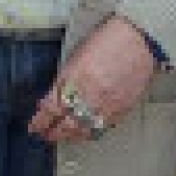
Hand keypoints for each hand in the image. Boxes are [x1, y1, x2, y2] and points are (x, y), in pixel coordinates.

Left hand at [31, 14, 156, 145]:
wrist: (141, 39)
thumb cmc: (109, 39)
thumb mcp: (78, 55)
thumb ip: (65, 79)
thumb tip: (53, 98)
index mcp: (76, 78)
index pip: (51, 108)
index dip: (40, 120)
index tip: (34, 126)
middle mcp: (91, 94)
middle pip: (66, 124)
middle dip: (53, 132)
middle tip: (45, 135)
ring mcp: (107, 104)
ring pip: (84, 130)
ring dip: (69, 136)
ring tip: (62, 136)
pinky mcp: (122, 109)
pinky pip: (102, 127)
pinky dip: (89, 132)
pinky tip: (83, 132)